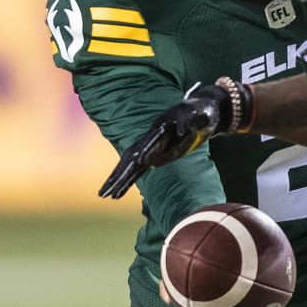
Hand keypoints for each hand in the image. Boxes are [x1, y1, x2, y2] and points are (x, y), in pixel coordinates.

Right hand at [98, 95, 221, 198]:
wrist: (202, 110)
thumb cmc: (203, 112)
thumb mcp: (203, 114)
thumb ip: (197, 120)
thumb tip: (183, 131)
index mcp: (163, 127)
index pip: (150, 141)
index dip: (143, 151)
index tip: (137, 162)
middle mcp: (152, 138)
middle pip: (131, 157)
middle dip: (118, 174)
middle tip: (104, 192)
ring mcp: (152, 146)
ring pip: (130, 165)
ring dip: (117, 180)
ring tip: (104, 196)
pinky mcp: (155, 153)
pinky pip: (138, 170)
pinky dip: (127, 180)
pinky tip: (117, 192)